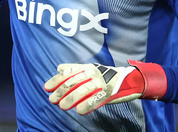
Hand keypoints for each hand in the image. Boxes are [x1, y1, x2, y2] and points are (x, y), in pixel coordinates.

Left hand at [44, 60, 166, 114]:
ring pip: (83, 90)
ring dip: (71, 98)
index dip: (57, 80)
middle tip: (52, 99)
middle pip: (73, 81)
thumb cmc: (106, 75)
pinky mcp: (110, 92)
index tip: (47, 88)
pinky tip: (79, 111)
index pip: (69, 72)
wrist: (130, 79)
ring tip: (62, 106)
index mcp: (88, 67)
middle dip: (61, 91)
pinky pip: (97, 99)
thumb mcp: (91, 69)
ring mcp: (102, 82)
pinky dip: (87, 104)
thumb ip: (75, 69)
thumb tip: (58, 68)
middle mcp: (94, 73)